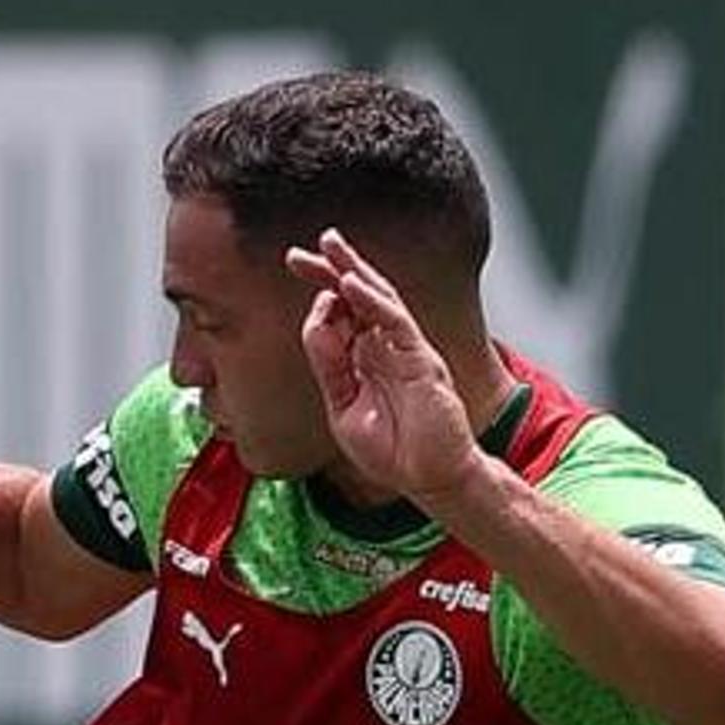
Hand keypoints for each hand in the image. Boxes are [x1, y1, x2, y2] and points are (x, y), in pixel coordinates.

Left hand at [286, 230, 491, 506]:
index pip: (339, 317)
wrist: (428, 478)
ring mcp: (404, 351)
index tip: (295, 280)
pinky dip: (373, 301)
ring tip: (329, 246)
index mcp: (364, 359)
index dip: (317, 298)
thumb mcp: (342, 408)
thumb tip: (317, 325)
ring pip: (379, 299)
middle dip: (329, 270)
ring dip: (353, 270)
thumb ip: (329, 367)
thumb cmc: (394, 450)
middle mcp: (384, 348)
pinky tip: (351, 283)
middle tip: (298, 252)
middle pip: (357, 299)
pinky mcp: (421, 359)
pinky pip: (395, 322)